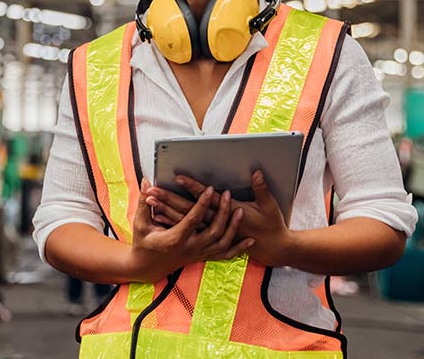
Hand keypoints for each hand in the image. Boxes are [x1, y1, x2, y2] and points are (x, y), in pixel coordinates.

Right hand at [127, 179, 249, 280]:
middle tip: (227, 194)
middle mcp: (189, 248)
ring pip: (222, 243)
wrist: (146, 269)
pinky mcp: (202, 257)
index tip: (209, 188)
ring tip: (240, 210)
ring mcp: (197, 254)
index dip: (202, 202)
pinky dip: (238, 248)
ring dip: (233, 227)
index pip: (193, 219)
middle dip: (223, 212)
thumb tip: (146, 183)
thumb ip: (144, 203)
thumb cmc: (142, 244)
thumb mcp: (139, 224)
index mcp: (175, 239)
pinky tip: (250, 241)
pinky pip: (224, 255)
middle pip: (213, 231)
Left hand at [144, 172, 293, 266]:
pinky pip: (185, 232)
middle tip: (151, 189)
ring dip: (165, 210)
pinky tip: (158, 216)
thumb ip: (262, 189)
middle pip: (187, 211)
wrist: (275, 250)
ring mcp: (211, 235)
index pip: (207, 199)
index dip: (192, 187)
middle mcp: (217, 226)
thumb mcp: (270, 206)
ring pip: (182, 222)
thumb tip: (257, 172)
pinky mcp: (208, 240)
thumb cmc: (274, 226)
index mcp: (230, 214)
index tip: (177, 176)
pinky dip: (172, 223)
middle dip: (168, 199)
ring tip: (148, 200)